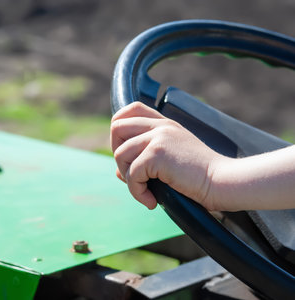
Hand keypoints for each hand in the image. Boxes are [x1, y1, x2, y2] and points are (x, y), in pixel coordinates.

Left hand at [110, 102, 224, 210]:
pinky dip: (137, 192)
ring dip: (128, 178)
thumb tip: (118, 173)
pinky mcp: (157, 154)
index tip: (127, 153)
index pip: (131, 109)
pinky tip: (152, 202)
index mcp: (165, 123)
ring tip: (145, 192)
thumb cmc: (201, 177)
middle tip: (132, 175)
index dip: (119, 128)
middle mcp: (160, 126)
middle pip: (117, 128)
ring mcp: (159, 137)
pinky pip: (131, 174)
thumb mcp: (171, 162)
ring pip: (120, 153)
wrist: (224, 182)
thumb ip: (146, 160)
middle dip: (118, 154)